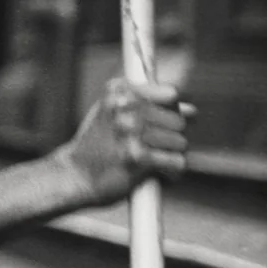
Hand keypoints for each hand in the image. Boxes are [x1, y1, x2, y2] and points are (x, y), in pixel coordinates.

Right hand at [59, 78, 191, 205]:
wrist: (75, 176)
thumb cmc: (97, 146)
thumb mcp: (115, 116)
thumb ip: (150, 108)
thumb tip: (192, 110)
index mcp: (118, 91)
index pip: (170, 95)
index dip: (170, 111)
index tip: (160, 122)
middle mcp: (124, 107)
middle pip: (178, 120)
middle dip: (171, 136)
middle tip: (151, 148)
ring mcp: (130, 131)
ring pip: (180, 142)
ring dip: (170, 155)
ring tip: (150, 161)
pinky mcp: (137, 156)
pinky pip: (177, 162)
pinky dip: (171, 172)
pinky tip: (154, 173)